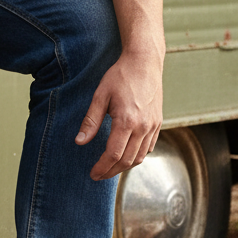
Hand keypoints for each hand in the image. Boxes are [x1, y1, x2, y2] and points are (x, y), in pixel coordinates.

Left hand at [75, 53, 162, 180]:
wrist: (145, 62)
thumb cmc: (120, 76)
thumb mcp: (100, 96)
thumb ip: (90, 121)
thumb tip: (79, 142)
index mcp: (127, 121)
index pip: (113, 154)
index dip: (102, 168)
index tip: (93, 174)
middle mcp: (143, 126)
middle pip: (126, 160)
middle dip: (111, 171)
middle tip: (98, 175)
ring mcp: (153, 126)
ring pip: (139, 157)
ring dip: (124, 166)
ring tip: (110, 168)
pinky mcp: (158, 123)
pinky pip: (148, 148)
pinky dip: (136, 156)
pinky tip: (125, 155)